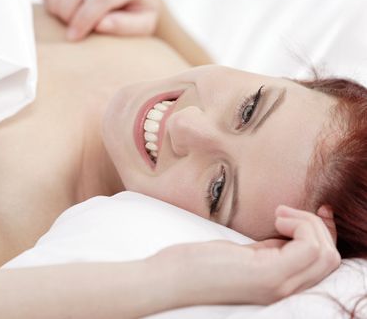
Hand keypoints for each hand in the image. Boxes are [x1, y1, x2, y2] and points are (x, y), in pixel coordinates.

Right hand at [39, 0, 161, 40]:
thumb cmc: (136, 11)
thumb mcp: (143, 24)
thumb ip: (126, 25)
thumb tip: (100, 24)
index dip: (85, 18)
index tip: (75, 36)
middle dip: (68, 11)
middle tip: (68, 27)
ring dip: (56, 2)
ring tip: (64, 16)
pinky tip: (58, 3)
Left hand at [148, 205, 340, 305]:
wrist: (170, 278)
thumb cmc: (199, 264)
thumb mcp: (244, 254)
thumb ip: (270, 249)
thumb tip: (289, 232)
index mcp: (278, 284)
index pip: (322, 262)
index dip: (321, 232)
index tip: (305, 211)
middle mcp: (283, 289)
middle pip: (330, 257)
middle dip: (316, 225)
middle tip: (283, 212)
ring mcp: (278, 285)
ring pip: (325, 252)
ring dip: (308, 223)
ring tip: (278, 214)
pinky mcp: (267, 276)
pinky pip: (309, 247)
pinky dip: (300, 224)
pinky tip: (276, 217)